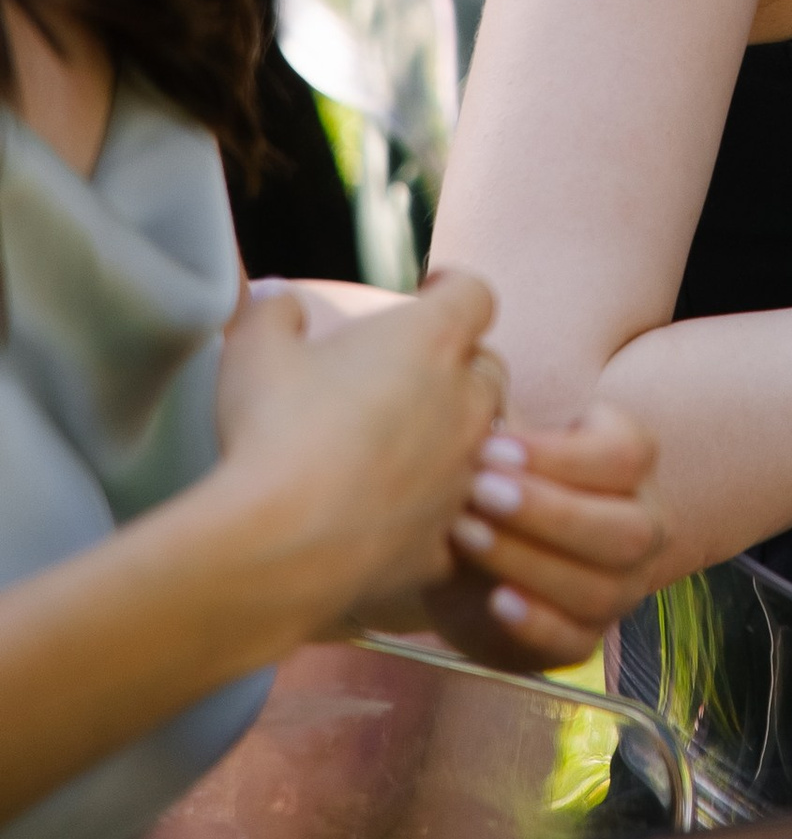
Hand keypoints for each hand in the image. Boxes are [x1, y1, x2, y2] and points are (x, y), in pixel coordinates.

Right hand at [214, 271, 504, 633]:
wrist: (276, 548)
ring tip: (406, 449)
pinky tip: (397, 518)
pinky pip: (455, 522)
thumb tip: (278, 301)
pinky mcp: (444, 540)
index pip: (475, 294)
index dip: (452, 290)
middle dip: (459, 367)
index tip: (427, 295)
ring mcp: (461, 476)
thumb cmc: (271, 434)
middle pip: (489, 368)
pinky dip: (434, 516)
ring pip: (485, 446)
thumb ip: (274, 310)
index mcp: (432, 341)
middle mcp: (464, 404)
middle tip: (413, 377)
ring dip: (454, 441)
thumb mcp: (255, 348)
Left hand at [420, 401, 664, 672]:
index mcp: (634, 469)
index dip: (561, 454)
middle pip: (625, 528)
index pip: (628, 456)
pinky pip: (574, 642)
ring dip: (530, 561)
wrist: (468, 556)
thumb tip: (472, 395)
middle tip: (479, 491)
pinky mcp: (582, 642)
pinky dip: (537, 622)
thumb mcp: (500, 450)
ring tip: (467, 535)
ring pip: (599, 587)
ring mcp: (620, 592)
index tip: (493, 447)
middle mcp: (643, 530)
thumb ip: (500, 429)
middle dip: (548, 511)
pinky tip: (496, 600)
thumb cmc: (492, 481)